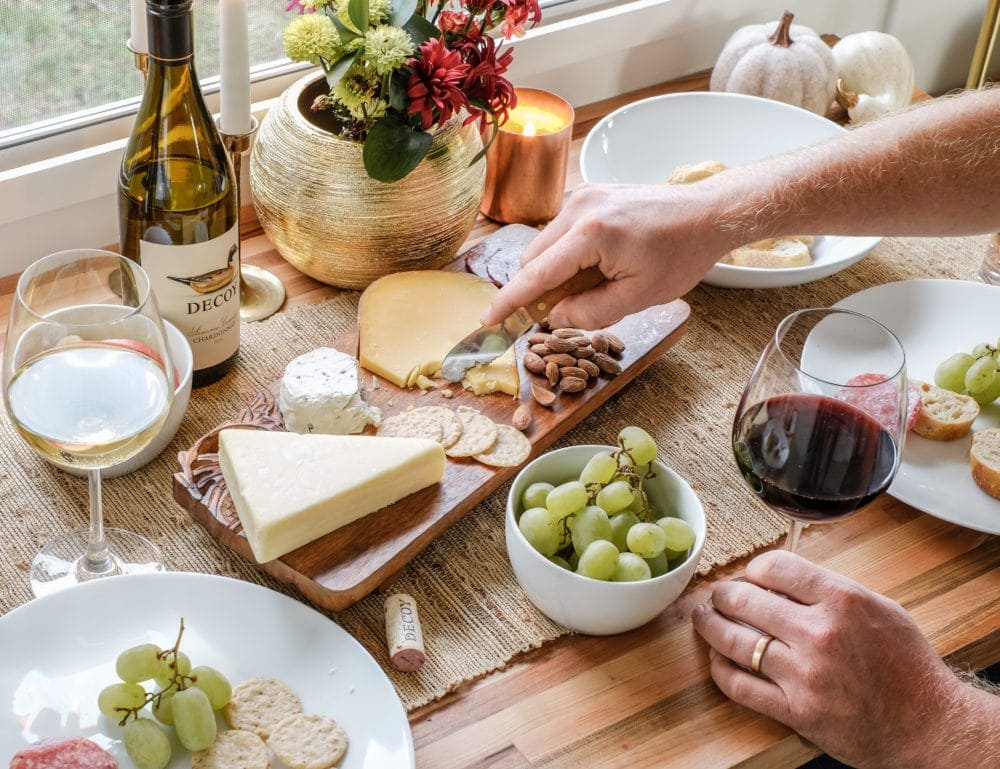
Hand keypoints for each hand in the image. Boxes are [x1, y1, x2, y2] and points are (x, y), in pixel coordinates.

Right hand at [482, 181, 739, 329]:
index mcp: (590, 234)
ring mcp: (582, 196)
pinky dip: (567, 255)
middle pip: (533, 258)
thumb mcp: (638, 296)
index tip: (488, 321)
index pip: (535, 274)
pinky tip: (598, 264)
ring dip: (556, 271)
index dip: (509, 302)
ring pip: (545, 245)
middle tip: (569, 309)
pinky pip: (561, 232)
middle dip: (540, 288)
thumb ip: (590, 311)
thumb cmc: (680, 255)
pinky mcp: (589, 194)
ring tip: (596, 282)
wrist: (706, 214)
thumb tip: (554, 317)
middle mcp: (579, 207)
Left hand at [691, 551, 979, 768]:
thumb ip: (830, 589)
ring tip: (704, 617)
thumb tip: (781, 575)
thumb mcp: (878, 608)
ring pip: (735, 641)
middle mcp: (821, 634)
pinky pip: (740, 686)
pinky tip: (717, 659)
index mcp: (843, 601)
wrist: (929, 725)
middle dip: (724, 594)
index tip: (750, 576)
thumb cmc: (906, 665)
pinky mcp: (796, 712)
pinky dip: (720, 669)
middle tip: (719, 595)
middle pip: (746, 600)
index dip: (753, 569)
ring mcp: (805, 675)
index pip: (775, 567)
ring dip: (710, 626)